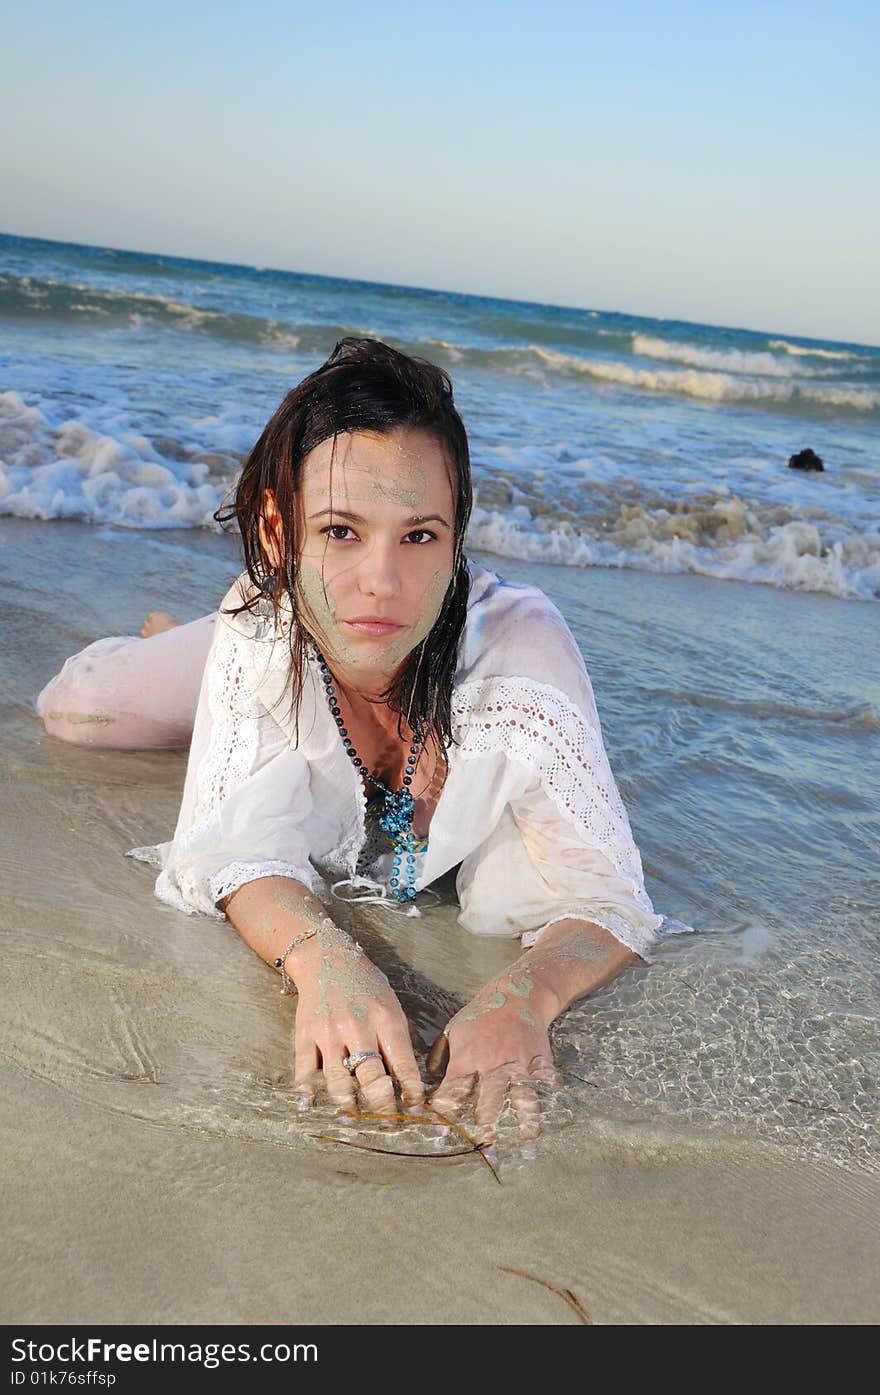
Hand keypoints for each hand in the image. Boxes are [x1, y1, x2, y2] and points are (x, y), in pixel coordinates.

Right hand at [292, 926, 425, 1120]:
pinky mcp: (305, 1035)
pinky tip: (311, 1106)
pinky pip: (305, 1070)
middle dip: (383, 1106)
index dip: (411, 1092)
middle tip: (389, 1124)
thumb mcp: (390, 1004)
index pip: (402, 1064)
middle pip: (372, 1077)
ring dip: (347, 1106)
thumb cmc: (365, 984)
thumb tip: (408, 1080)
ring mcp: (328, 1032)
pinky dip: (307, 1091)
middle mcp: (357, 1026)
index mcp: (385, 1018)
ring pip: (339, 1079)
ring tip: (355, 1122)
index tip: (417, 1111)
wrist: (325, 958)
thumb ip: (397, 1039)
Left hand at [425, 966, 562, 1156]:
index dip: (445, 1113)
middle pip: (489, 1103)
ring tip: (526, 1148)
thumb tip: (428, 1078)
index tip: (439, 1134)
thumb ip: (440, 1055)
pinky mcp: (539, 1061)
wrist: (517, 994)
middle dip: (487, 1129)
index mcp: (467, 1058)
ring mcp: (518, 1065)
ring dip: (525, 1125)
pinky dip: (551, 1098)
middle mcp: (492, 1065)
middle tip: (486, 1152)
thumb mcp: (453, 1029)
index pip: (453, 1091)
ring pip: (521, 1100)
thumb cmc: (481, 1014)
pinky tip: (557, 1115)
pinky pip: (546, 1084)